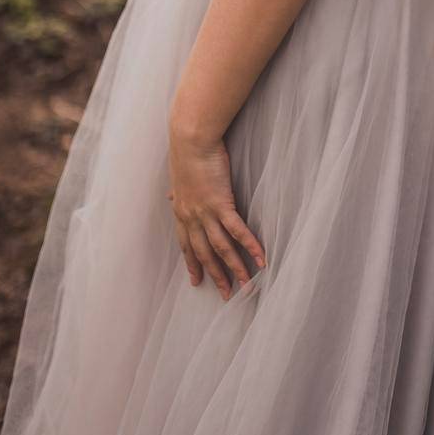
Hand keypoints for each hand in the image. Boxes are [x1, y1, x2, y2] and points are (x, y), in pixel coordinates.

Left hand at [166, 127, 266, 298]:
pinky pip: (237, 231)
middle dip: (215, 276)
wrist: (191, 139)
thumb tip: (172, 194)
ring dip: (235, 270)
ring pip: (221, 249)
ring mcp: (206, 213)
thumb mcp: (178, 175)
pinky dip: (249, 247)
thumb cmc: (186, 152)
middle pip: (205, 254)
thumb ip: (179, 190)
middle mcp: (191, 217)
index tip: (196, 281)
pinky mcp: (222, 204)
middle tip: (225, 295)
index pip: (186, 245)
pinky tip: (261, 260)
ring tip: (246, 287)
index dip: (192, 264)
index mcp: (181, 211)